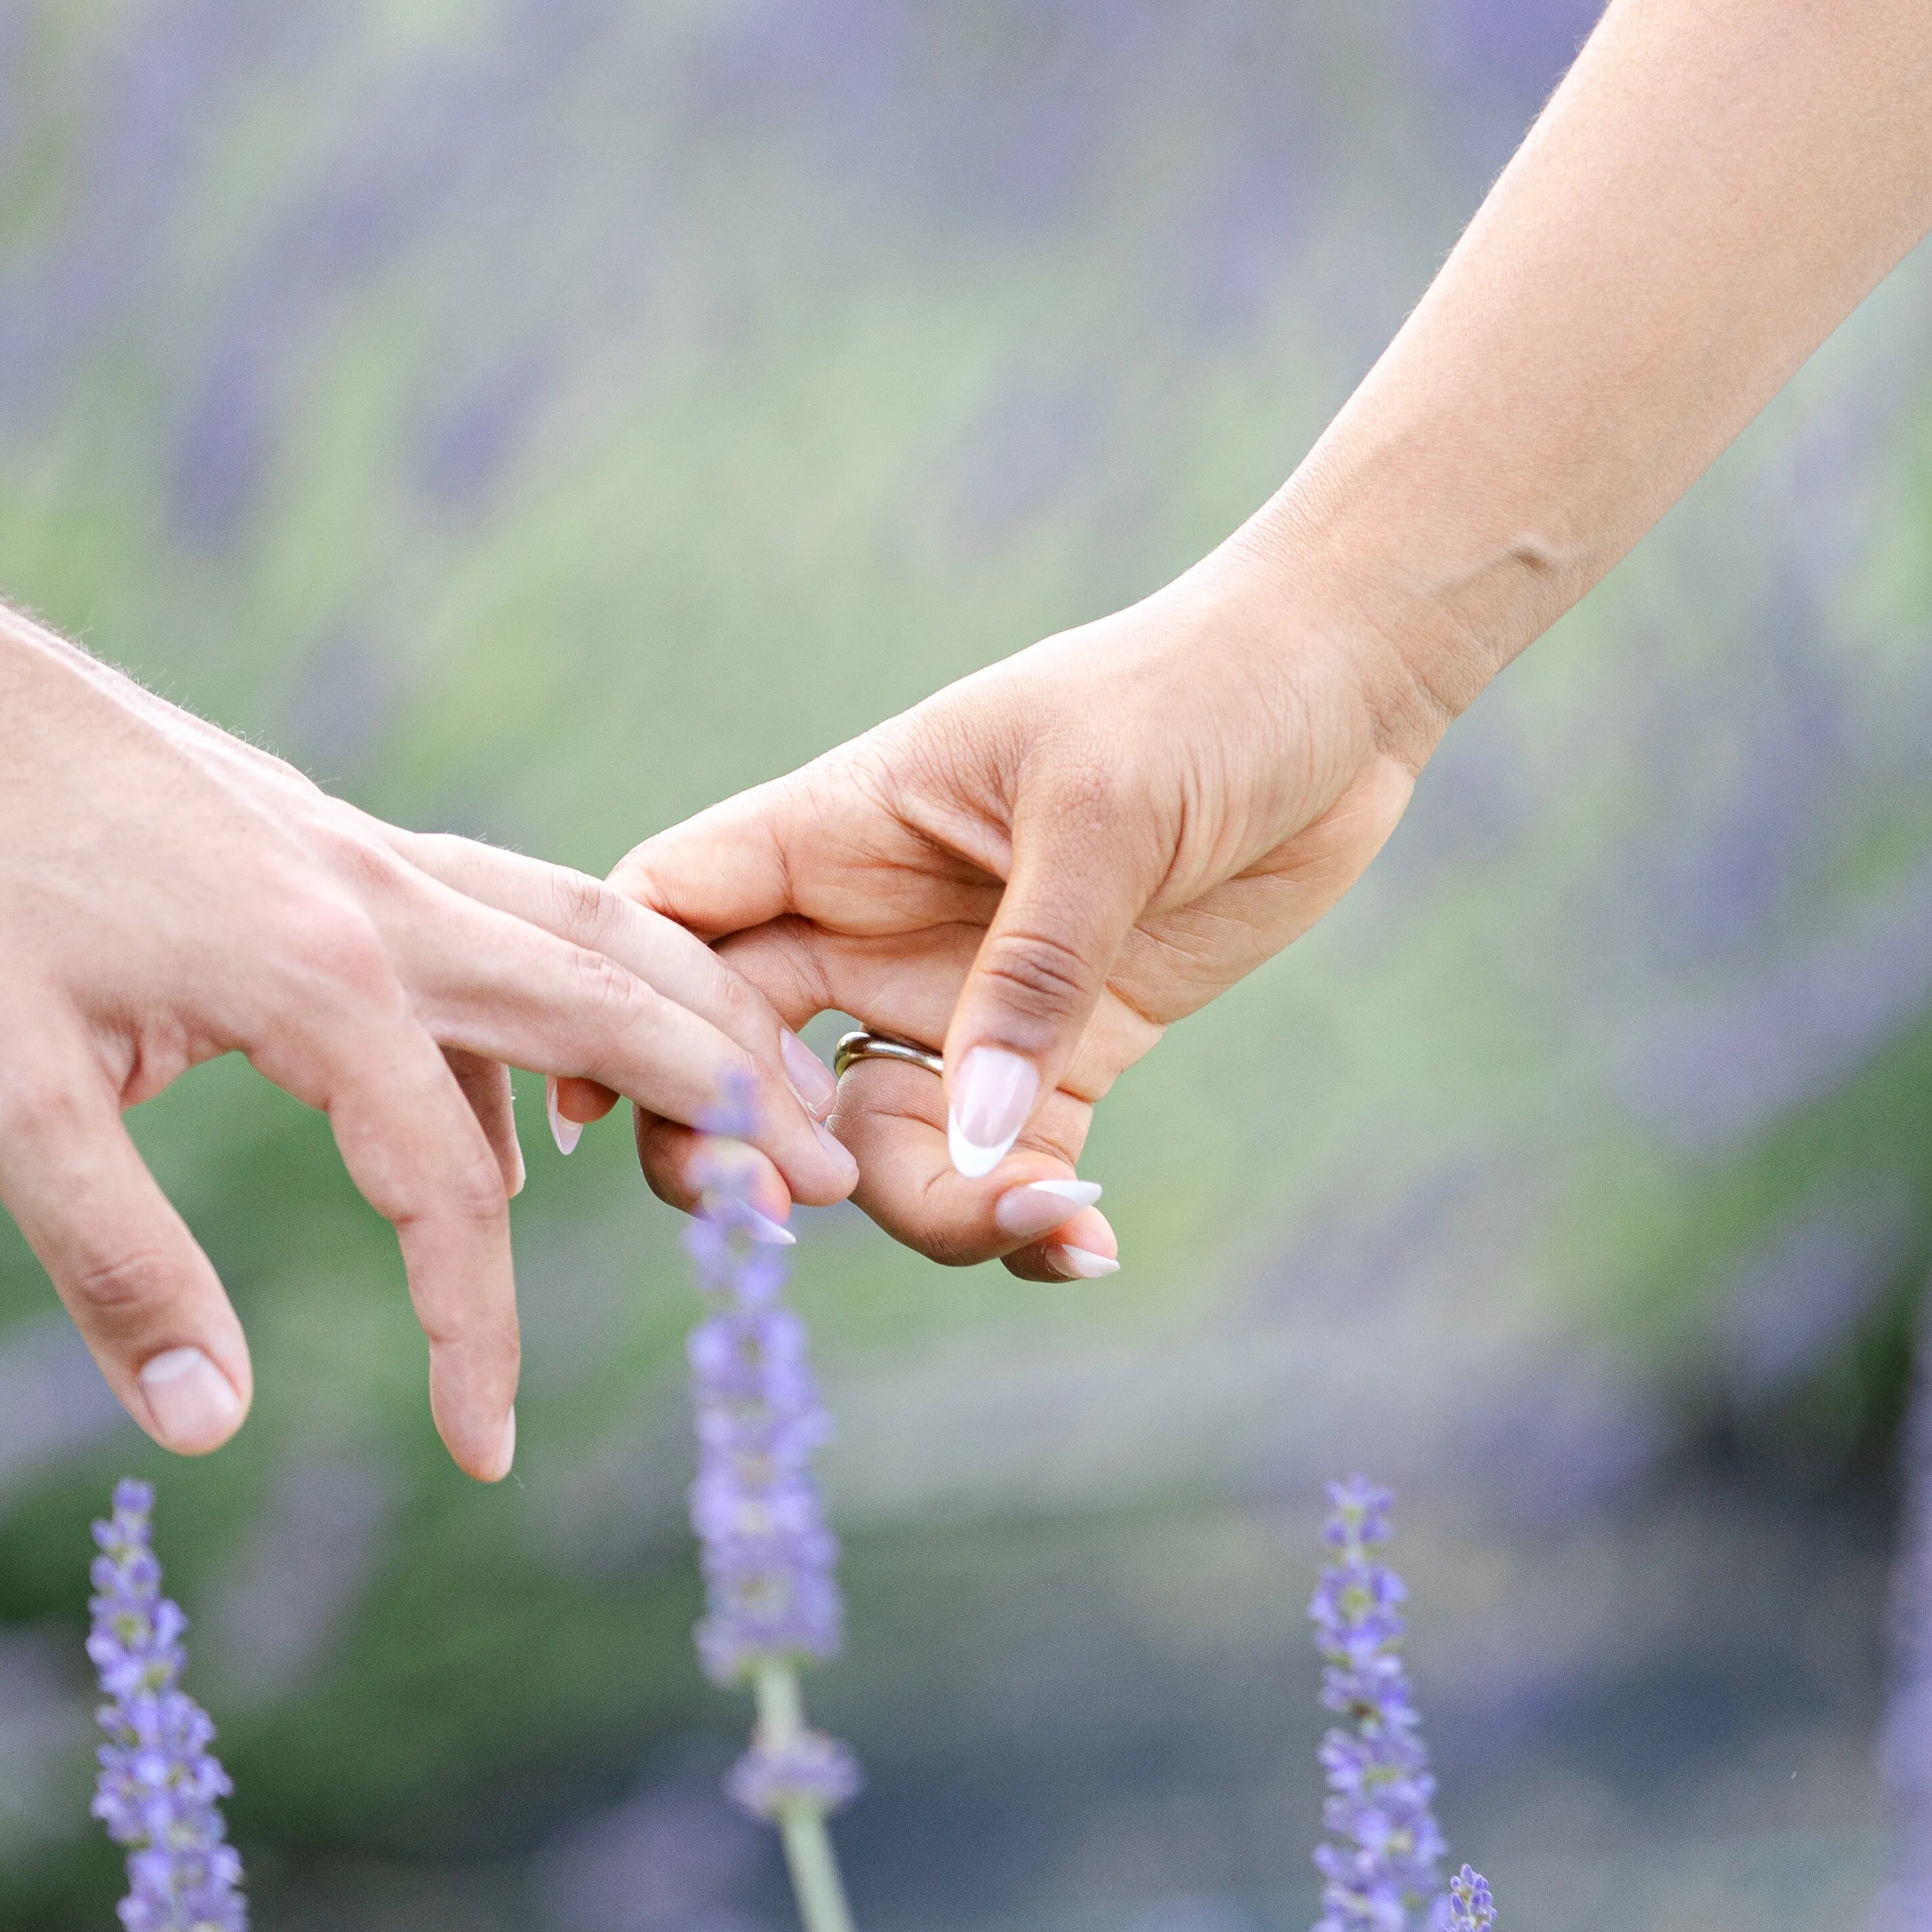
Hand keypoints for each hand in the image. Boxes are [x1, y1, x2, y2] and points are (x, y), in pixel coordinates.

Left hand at [0, 591, 857, 1473]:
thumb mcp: (0, 1095)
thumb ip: (115, 1263)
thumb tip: (205, 1429)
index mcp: (320, 974)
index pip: (452, 1192)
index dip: (475, 1337)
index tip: (481, 1455)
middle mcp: (381, 895)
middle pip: (617, 1001)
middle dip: (728, 1103)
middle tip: (822, 1193)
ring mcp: (364, 849)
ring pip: (584, 928)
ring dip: (682, 1016)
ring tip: (756, 1107)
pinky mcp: (328, 834)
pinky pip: (493, 920)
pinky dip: (552, 1004)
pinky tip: (518, 1117)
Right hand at [605, 527, 1441, 1277]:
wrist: (1341, 687)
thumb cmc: (1200, 693)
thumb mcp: (1106, 810)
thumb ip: (1031, 974)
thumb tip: (974, 1141)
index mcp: (843, 828)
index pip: (674, 914)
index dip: (619, 1008)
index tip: (590, 1112)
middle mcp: (877, 921)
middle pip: (746, 1056)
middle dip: (755, 1149)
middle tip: (805, 1213)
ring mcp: (964, 994)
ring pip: (876, 1137)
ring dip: (933, 1206)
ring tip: (1050, 1223)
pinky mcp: (1063, 1048)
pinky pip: (1006, 1162)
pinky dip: (1032, 1218)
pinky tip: (1089, 1244)